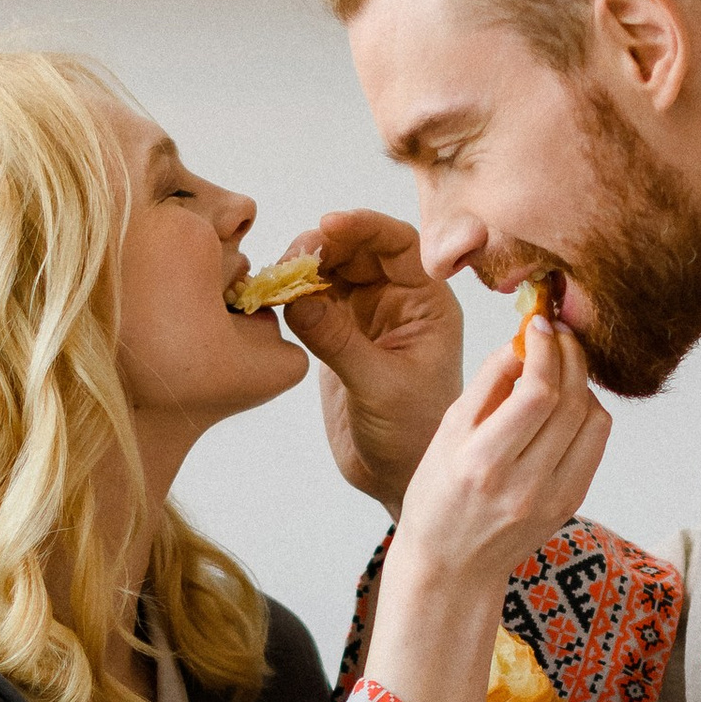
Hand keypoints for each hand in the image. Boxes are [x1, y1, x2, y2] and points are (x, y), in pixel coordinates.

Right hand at [285, 211, 463, 515]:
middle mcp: (398, 301)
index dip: (364, 226)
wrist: (398, 476)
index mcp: (428, 303)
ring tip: (277, 279)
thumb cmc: (414, 434)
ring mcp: (365, 316)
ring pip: (330, 270)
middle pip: (358, 249)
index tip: (328, 224)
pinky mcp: (337, 335)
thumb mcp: (381, 386)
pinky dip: (290, 294)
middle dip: (324, 245)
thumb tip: (296, 297)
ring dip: (302, 267)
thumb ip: (339, 341)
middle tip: (291, 258)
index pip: (400, 244)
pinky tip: (272, 298)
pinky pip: (310, 300)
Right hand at [391, 317, 609, 596]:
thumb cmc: (438, 498)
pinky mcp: (571, 503)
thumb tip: (522, 341)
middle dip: (570, 355)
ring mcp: (553, 498)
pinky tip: (568, 403)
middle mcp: (523, 484)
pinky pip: (596, 444)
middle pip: (572, 402)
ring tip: (562, 366)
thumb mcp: (445, 435)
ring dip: (583, 382)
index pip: (537, 393)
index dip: (547, 349)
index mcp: (482, 463)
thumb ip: (486, 386)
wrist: (453, 567)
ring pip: (594, 420)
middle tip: (558, 334)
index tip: (540, 324)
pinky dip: (588, 412)